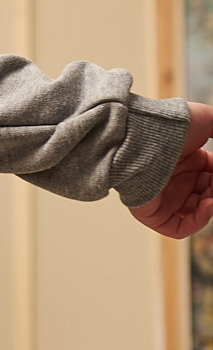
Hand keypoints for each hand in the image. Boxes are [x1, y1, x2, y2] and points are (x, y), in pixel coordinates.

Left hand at [130, 102, 212, 239]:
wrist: (143, 136)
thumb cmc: (172, 126)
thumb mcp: (207, 121)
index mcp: (188, 161)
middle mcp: (176, 180)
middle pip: (207, 195)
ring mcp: (165, 198)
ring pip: (197, 212)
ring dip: (211, 206)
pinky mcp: (153, 214)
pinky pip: (179, 229)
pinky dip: (198, 221)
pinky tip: (208, 205)